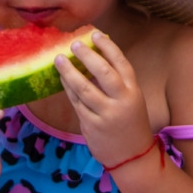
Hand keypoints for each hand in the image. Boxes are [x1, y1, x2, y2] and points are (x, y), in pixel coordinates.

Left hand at [56, 27, 154, 170]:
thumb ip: (117, 84)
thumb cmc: (130, 125)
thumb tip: (94, 59)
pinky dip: (68, 89)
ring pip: (84, 88)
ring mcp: (106, 114)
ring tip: (58, 59)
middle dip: (87, 56)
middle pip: (103, 72)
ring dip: (69, 72)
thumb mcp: (132, 101)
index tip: (95, 34)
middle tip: (73, 44)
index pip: (121, 63)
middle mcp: (121, 101)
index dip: (108, 46)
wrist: (133, 158)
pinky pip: (76, 103)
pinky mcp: (92, 125)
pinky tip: (62, 79)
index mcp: (133, 92)